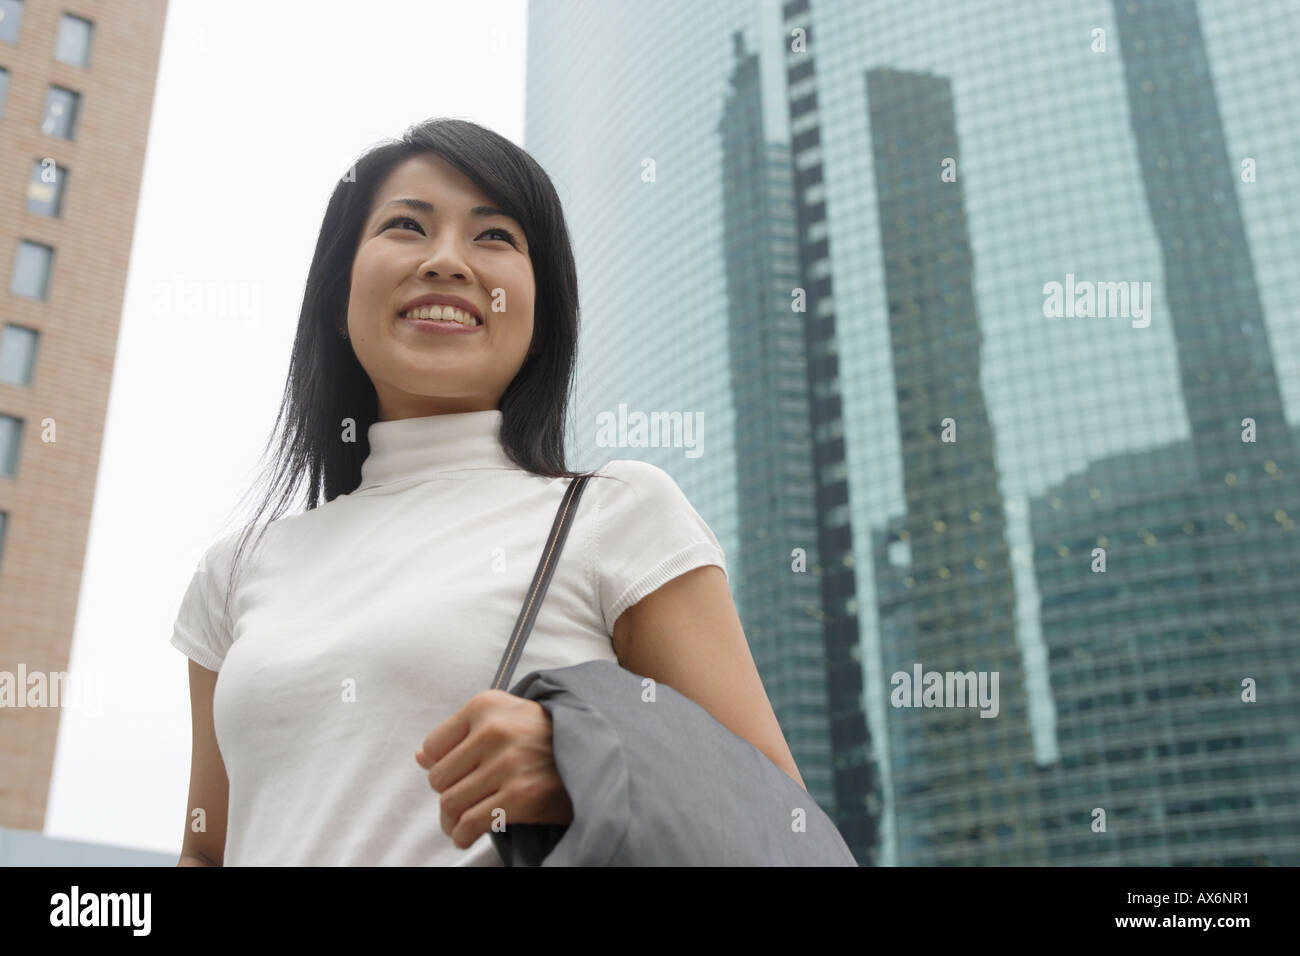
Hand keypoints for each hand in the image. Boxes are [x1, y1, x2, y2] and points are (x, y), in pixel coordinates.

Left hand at [416, 689, 573, 849]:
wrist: (594, 753)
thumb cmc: (543, 736)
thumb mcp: (503, 718)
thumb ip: (460, 735)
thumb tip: (419, 757)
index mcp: (486, 705)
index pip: (433, 746)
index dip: (443, 765)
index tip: (459, 773)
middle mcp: (495, 730)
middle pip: (438, 778)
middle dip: (447, 794)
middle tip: (463, 800)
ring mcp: (508, 764)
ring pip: (450, 804)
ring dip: (451, 821)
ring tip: (461, 821)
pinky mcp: (520, 796)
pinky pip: (469, 823)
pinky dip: (463, 835)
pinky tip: (469, 834)